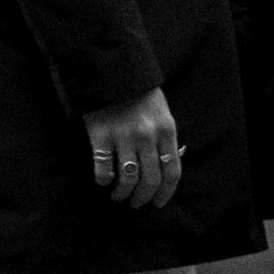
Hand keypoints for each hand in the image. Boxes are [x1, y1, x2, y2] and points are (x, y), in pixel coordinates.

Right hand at [83, 88, 182, 208]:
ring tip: (118, 196)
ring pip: (128, 179)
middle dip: (143, 198)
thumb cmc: (138, 93)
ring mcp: (124, 136)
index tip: (158, 202)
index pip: (172, 171)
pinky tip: (103, 180)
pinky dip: (103, 180)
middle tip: (136, 203)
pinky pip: (104, 169)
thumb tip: (169, 163)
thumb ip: (165, 137)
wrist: (111, 70)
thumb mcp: (162, 112)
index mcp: (166, 130)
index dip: (166, 192)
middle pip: (150, 180)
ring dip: (123, 194)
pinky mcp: (101, 136)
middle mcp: (147, 136)